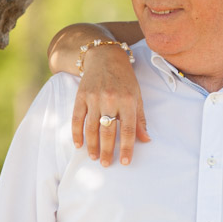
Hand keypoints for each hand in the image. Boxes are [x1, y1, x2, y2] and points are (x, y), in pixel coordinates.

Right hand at [71, 46, 149, 165]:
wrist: (104, 57)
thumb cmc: (124, 79)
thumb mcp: (136, 96)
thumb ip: (140, 119)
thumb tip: (146, 139)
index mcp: (127, 100)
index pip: (128, 129)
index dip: (126, 147)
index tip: (125, 161)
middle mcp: (110, 99)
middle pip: (108, 131)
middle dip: (107, 150)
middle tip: (106, 164)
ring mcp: (94, 98)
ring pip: (91, 127)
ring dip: (92, 145)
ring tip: (94, 157)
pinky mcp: (80, 96)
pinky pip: (77, 118)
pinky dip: (76, 133)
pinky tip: (79, 144)